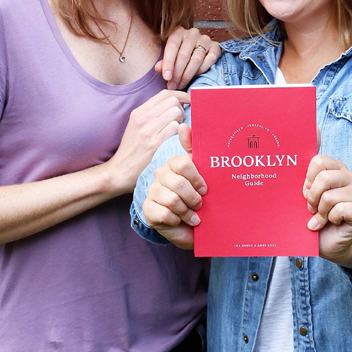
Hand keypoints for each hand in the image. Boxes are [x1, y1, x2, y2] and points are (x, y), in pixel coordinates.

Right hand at [108, 90, 189, 192]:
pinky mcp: (153, 144)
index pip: (164, 94)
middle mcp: (142, 118)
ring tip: (178, 133)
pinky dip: (179, 133)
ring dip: (182, 122)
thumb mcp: (137, 127)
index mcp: (139, 112)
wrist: (119, 171)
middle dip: (182, 110)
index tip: (189, 100)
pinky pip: (175, 128)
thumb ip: (152, 115)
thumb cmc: (132, 150)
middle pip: (173, 102)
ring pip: (176, 113)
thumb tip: (173, 105)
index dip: (180, 95)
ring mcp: (147, 130)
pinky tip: (176, 141)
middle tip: (181, 122)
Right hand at [142, 125, 206, 248]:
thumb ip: (193, 150)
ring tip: (191, 214)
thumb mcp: (201, 174)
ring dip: (187, 211)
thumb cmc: (197, 199)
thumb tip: (184, 125)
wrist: (191, 226)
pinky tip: (180, 221)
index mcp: (172, 164)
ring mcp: (151, 192)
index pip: (182, 163)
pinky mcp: (147, 209)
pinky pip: (165, 214)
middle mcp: (159, 174)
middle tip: (199, 204)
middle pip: (179, 183)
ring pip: (173, 200)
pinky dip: (177, 220)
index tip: (204, 189)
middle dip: (193, 198)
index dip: (196, 178)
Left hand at [155, 27, 220, 89]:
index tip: (166, 78)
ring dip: (188, 75)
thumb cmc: (179, 52)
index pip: (172, 46)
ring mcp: (205, 39)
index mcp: (178, 32)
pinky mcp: (215, 46)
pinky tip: (195, 76)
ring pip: (197, 58)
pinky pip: (210, 59)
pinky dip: (202, 70)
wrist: (196, 48)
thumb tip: (158, 68)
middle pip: (184, 54)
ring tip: (181, 85)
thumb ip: (164, 62)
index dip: (168, 63)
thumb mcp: (169, 55)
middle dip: (178, 73)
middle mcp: (192, 33)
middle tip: (173, 85)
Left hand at [304, 155, 351, 264]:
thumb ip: (305, 181)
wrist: (330, 242)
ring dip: (321, 211)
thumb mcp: (307, 196)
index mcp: (336, 169)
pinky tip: (334, 222)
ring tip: (322, 217)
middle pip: (324, 177)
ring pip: (329, 197)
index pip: (319, 160)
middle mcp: (350, 177)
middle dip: (312, 197)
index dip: (308, 179)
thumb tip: (295, 166)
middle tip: (311, 208)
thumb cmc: (316, 216)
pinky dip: (331, 219)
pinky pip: (340, 210)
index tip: (306, 192)